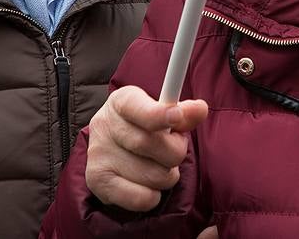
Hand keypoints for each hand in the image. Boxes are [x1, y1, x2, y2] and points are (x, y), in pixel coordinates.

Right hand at [84, 85, 209, 211]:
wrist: (112, 147)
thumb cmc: (144, 127)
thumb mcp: (162, 113)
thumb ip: (184, 113)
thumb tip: (200, 110)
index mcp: (121, 101)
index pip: (138, 108)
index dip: (159, 114)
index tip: (177, 116)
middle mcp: (104, 125)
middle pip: (149, 143)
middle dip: (174, 151)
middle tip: (176, 149)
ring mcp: (98, 154)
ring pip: (151, 175)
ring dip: (167, 175)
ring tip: (161, 167)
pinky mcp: (98, 181)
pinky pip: (140, 198)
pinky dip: (154, 195)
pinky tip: (150, 185)